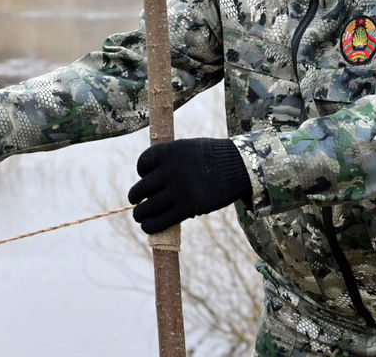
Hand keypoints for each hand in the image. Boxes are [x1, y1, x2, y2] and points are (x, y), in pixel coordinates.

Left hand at [127, 138, 251, 233]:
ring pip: (147, 207)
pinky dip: (150, 226)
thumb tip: (151, 179)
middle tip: (135, 201)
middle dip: (135, 197)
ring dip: (140, 214)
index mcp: (168, 151)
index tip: (145, 176)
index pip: (142, 164)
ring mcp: (178, 190)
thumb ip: (169, 160)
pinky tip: (147, 227)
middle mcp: (170, 170)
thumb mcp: (188, 148)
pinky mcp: (188, 207)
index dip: (141, 171)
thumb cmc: (213, 156)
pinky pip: (161, 220)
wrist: (240, 166)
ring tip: (139, 217)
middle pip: (141, 188)